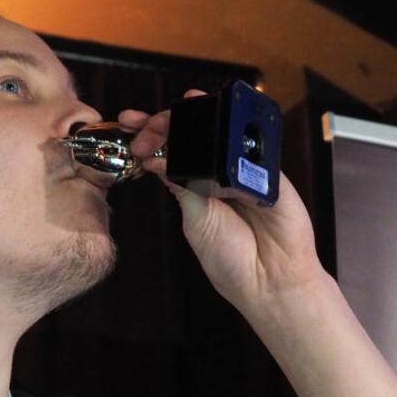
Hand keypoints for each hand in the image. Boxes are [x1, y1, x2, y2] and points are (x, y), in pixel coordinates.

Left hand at [119, 90, 332, 312]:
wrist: (269, 280)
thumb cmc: (230, 259)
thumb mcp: (195, 220)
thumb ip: (181, 186)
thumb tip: (154, 158)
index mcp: (195, 185)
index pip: (170, 151)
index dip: (150, 136)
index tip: (126, 125)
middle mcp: (218, 171)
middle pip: (190, 134)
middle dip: (160, 122)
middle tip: (138, 124)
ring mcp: (244, 167)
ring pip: (218, 130)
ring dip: (191, 116)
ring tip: (164, 117)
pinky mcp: (269, 168)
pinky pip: (250, 142)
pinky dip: (230, 128)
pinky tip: (211, 121)